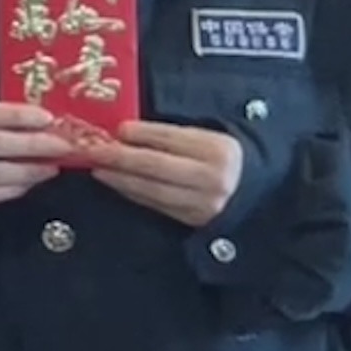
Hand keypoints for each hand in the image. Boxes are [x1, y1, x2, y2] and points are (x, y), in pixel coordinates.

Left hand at [84, 117, 246, 227]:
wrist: (257, 193)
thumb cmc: (225, 158)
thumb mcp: (208, 137)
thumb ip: (172, 135)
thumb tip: (127, 132)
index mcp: (217, 149)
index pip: (171, 139)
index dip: (141, 134)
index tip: (117, 129)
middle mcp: (212, 177)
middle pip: (156, 165)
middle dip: (120, 157)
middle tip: (94, 150)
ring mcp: (204, 203)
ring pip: (153, 189)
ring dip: (120, 178)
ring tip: (97, 168)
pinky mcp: (195, 220)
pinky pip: (157, 205)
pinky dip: (133, 193)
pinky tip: (116, 183)